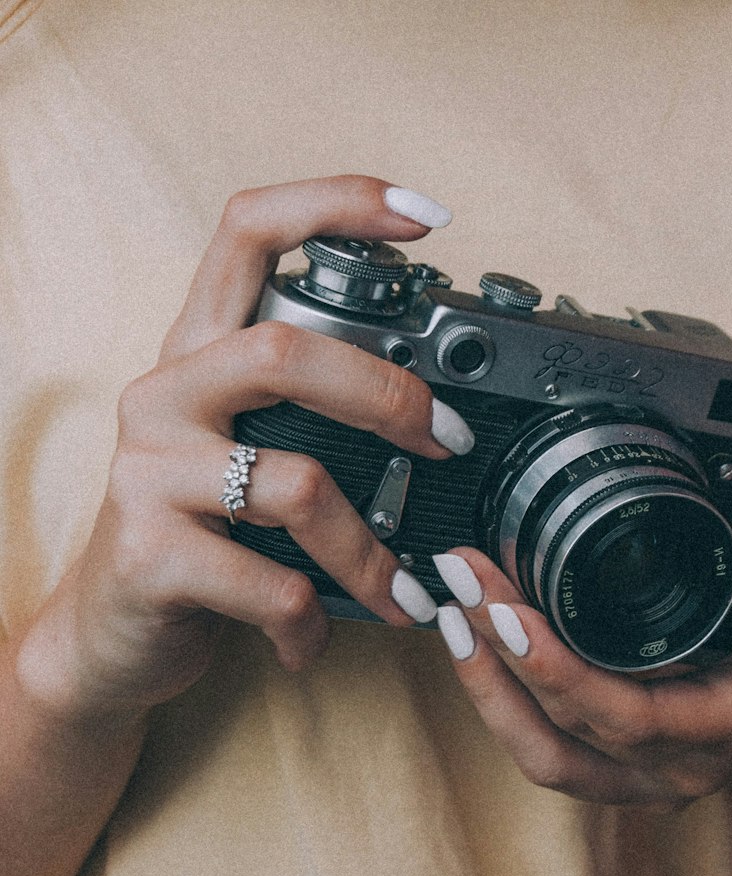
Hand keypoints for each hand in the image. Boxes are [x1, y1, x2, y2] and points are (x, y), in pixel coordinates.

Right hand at [32, 176, 472, 720]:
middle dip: (389, 398)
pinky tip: (310, 640)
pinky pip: (275, 589)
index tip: (425, 216)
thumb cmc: (201, 539)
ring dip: (368, 555)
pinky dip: (313, 625)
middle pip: (286, 352)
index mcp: (196, 353)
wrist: (109, 635)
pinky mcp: (150, 556)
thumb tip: (437, 415)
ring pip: (297, 489)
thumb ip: (310, 418)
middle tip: (446, 444)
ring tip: (400, 596)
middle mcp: (163, 394)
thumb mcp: (247, 456)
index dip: (336, 204)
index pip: (248, 231)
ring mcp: (148, 473)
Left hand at [431, 529, 731, 807]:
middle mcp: (673, 770)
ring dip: (487, 689)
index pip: (623, 715)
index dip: (555, 670)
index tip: (506, 612)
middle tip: (460, 580)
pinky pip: (545, 750)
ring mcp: (639, 780)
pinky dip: (502, 701)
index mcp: (725, 730)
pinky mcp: (615, 771)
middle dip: (501, 656)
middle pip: (563, 731)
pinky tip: (475, 644)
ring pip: (541, 756)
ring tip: (449, 615)